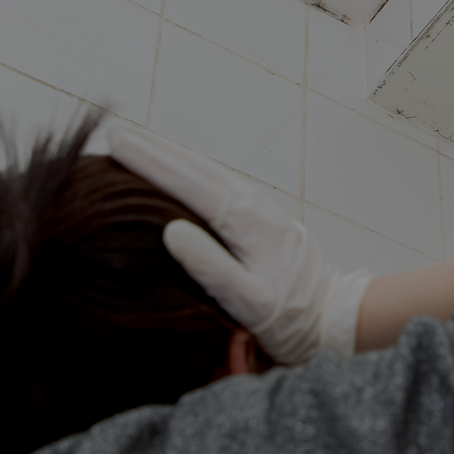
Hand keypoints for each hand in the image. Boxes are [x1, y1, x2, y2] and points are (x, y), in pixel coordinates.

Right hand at [106, 125, 372, 365]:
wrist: (336, 317)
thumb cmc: (292, 318)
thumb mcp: (249, 302)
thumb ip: (211, 267)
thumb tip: (171, 230)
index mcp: (247, 224)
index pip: (189, 184)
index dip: (150, 162)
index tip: (117, 143)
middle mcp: (256, 208)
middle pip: (199, 170)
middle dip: (157, 151)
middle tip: (117, 135)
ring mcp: (263, 211)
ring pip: (212, 173)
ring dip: (176, 157)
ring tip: (142, 145)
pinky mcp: (267, 220)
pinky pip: (224, 185)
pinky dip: (197, 173)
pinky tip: (186, 173)